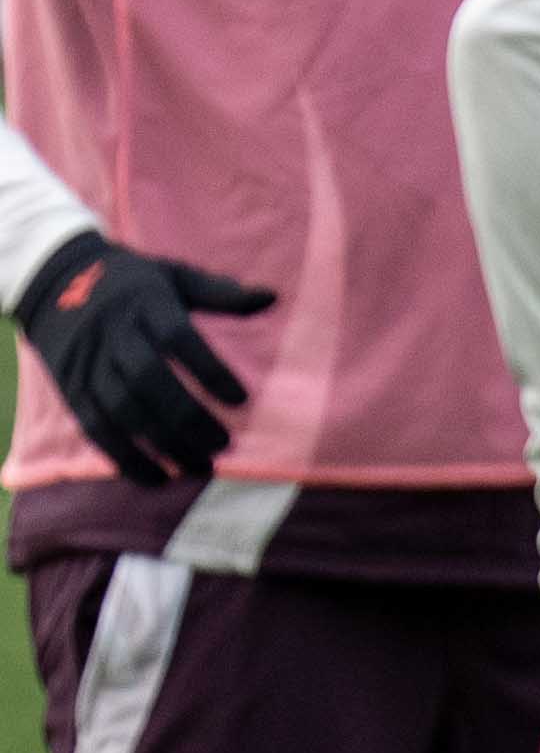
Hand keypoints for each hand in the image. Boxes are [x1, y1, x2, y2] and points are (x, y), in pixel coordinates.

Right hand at [12, 235, 273, 485]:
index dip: (209, 370)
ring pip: (121, 409)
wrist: (54, 280)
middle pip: (148, 380)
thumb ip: (220, 292)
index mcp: (145, 304)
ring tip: (200, 467)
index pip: (178, 338)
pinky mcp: (70, 389)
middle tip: (224, 444)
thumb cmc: (131, 281)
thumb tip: (272, 297)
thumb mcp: (173, 274)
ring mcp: (88, 364)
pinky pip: (94, 427)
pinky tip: (158, 477)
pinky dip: (124, 457)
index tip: (241, 399)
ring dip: (161, 444)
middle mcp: (113, 335)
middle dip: (187, 417)